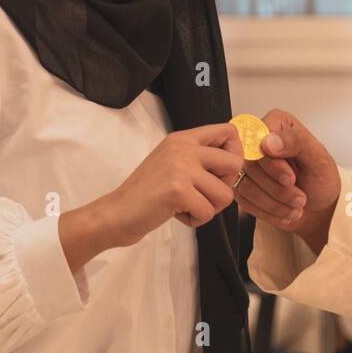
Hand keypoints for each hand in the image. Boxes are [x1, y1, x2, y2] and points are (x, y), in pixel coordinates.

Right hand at [100, 122, 244, 246]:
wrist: (115, 213)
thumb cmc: (146, 193)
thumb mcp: (172, 162)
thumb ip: (198, 157)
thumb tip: (236, 161)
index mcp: (183, 138)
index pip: (229, 132)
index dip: (235, 154)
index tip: (221, 173)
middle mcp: (184, 147)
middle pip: (235, 163)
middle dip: (225, 186)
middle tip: (203, 195)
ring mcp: (181, 167)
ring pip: (226, 194)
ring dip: (209, 208)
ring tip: (186, 206)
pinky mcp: (178, 190)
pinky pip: (208, 212)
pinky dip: (195, 220)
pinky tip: (176, 214)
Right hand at [235, 108, 340, 253]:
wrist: (319, 207)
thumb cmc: (321, 179)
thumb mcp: (319, 159)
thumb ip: (297, 142)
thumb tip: (269, 141)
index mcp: (277, 124)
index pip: (258, 139)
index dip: (273, 164)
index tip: (290, 179)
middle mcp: (258, 141)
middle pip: (252, 166)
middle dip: (278, 189)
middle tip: (300, 197)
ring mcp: (247, 165)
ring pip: (247, 186)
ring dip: (275, 204)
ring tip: (295, 206)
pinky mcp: (242, 185)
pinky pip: (245, 201)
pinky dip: (268, 212)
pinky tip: (284, 211)